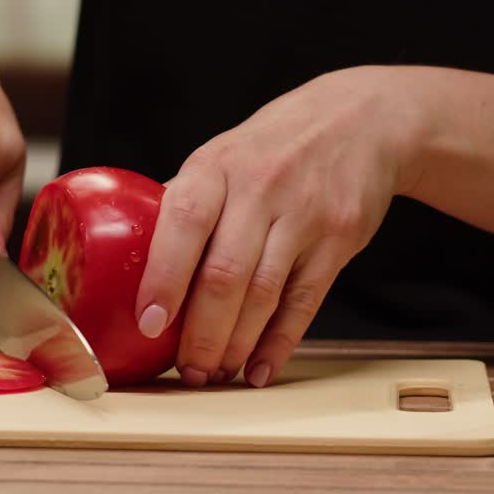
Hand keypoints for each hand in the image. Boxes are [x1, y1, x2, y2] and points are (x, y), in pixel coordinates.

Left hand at [133, 66, 428, 387]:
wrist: (361, 120)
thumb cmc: (274, 145)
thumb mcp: (223, 155)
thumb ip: (186, 203)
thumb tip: (132, 258)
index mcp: (216, 166)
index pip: (184, 222)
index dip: (164, 277)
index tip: (148, 323)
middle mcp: (260, 188)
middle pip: (225, 273)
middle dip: (200, 333)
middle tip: (186, 369)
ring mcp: (303, 215)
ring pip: (264, 295)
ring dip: (236, 344)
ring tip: (216, 372)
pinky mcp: (338, 239)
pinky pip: (305, 302)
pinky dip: (280, 342)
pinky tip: (260, 368)